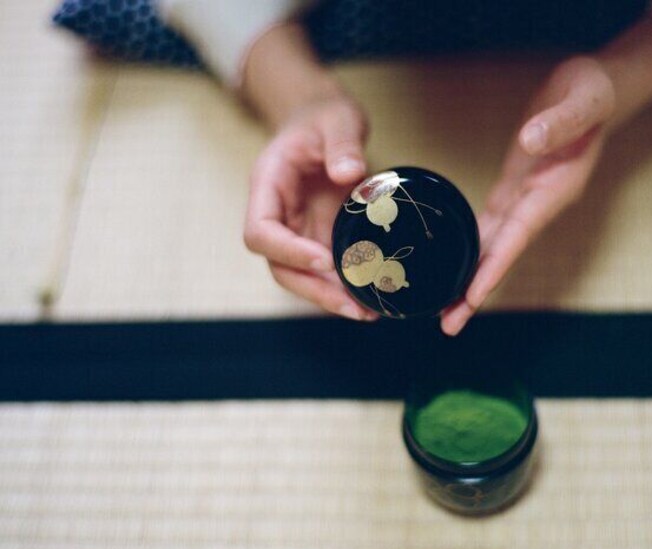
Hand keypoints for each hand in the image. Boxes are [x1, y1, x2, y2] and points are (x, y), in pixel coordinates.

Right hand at [244, 92, 378, 320]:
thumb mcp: (337, 118)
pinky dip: (347, 286)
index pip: (260, 231)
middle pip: (280, 266)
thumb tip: (349, 172)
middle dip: (315, 290)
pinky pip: (327, 270)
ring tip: (370, 311)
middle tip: (354, 307)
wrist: (324, 122)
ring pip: (303, 276)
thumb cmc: (323, 117)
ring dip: (332, 297)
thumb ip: (343, 142)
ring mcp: (298, 230)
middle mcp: (278, 214)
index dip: (288, 251)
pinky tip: (374, 298)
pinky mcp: (320, 237)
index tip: (325, 260)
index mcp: (268, 185)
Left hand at [440, 57, 612, 334]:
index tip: (474, 298)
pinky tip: (450, 263)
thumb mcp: (581, 100)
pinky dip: (470, 247)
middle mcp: (538, 204)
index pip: (520, 237)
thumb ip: (559, 122)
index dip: (496, 268)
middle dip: (476, 291)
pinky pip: (488, 226)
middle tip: (448, 326)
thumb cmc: (592, 93)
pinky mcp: (513, 189)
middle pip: (503, 256)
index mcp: (554, 191)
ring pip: (492, 247)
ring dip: (468, 276)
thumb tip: (530, 141)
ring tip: (443, 308)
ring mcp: (525, 199)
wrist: (596, 88)